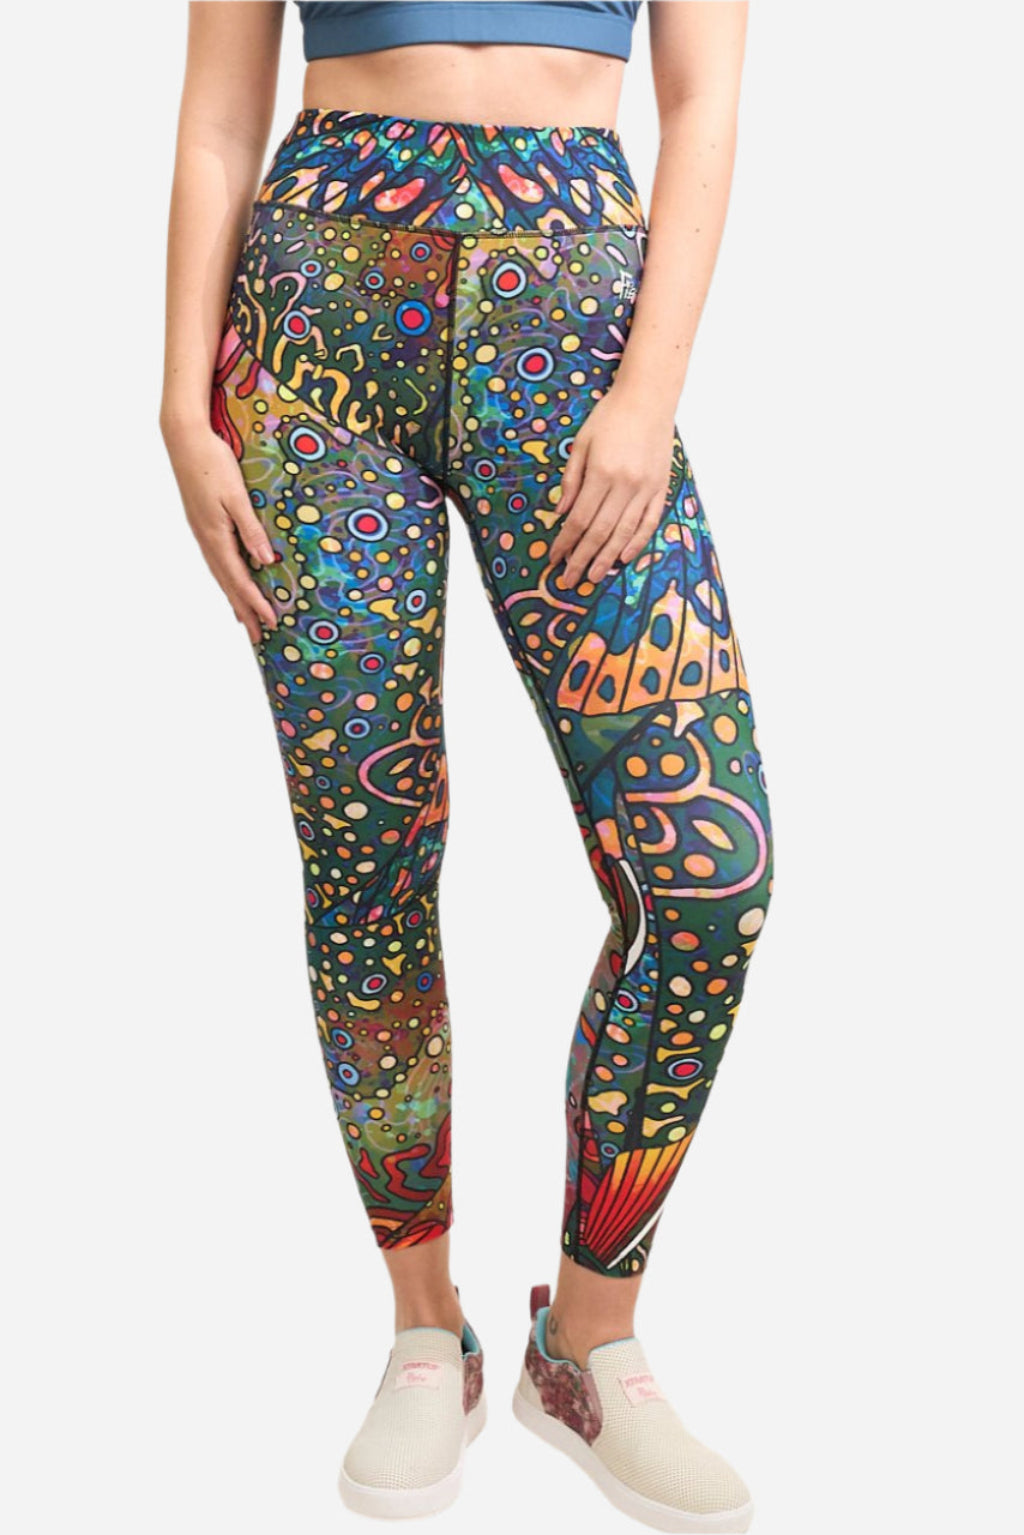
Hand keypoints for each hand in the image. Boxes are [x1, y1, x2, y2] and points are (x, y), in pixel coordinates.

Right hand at [161, 417, 279, 643]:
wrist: (184, 438)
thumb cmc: (212, 462)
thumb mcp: (236, 495)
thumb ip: (251, 529)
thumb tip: (265, 561)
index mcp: (215, 536)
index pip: (240, 579)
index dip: (256, 603)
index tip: (271, 622)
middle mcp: (206, 539)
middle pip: (228, 584)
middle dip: (244, 611)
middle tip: (259, 636)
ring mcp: (202, 532)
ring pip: (221, 574)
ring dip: (234, 598)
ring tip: (245, 619)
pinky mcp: (202, 523)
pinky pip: (217, 561)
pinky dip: (226, 578)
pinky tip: (231, 581)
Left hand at [545, 384, 675, 586]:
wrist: (649, 399)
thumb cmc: (611, 417)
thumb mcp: (581, 443)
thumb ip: (571, 479)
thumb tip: (561, 512)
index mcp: (601, 473)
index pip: (579, 518)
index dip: (566, 541)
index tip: (554, 557)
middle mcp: (625, 485)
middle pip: (599, 532)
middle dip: (582, 558)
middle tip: (569, 579)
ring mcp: (645, 489)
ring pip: (623, 534)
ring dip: (606, 558)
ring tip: (593, 576)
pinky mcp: (660, 489)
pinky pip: (648, 523)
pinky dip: (636, 543)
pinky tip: (624, 558)